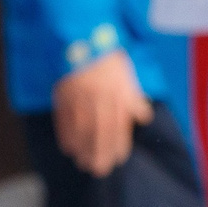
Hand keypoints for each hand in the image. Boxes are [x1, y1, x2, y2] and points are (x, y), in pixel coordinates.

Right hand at [52, 50, 151, 177]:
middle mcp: (98, 99)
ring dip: (83, 149)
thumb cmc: (108, 58)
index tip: (118, 159)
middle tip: (99, 170)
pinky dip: (66, 135)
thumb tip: (144, 116)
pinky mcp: (63, 95)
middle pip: (99, 132)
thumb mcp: (126, 75)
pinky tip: (68, 148)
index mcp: (116, 94)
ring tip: (83, 163)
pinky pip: (64, 120)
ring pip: (81, 129)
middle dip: (99, 153)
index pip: (118, 126)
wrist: (82, 37)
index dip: (118, 144)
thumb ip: (133, 98)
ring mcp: (79, 98)